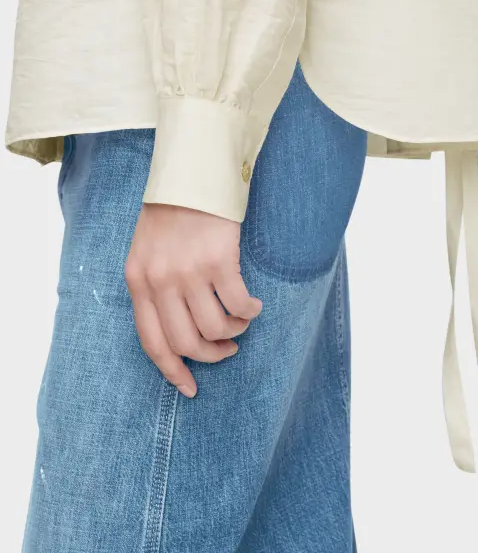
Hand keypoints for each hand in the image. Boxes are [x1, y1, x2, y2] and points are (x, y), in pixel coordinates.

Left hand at [125, 204, 261, 397]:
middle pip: (187, 342)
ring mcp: (189, 272)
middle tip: (226, 350)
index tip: (189, 388)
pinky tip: (253, 305)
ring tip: (241, 321)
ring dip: (234, 332)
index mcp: (138, 281)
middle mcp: (160, 281)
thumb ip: (154, 287)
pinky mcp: (219, 261)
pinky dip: (249, 312)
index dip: (172, 370)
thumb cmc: (171, 212)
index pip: (152, 341)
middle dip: (211, 355)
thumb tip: (177, 328)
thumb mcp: (146, 251)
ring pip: (215, 329)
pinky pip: (238, 305)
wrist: (192, 175)